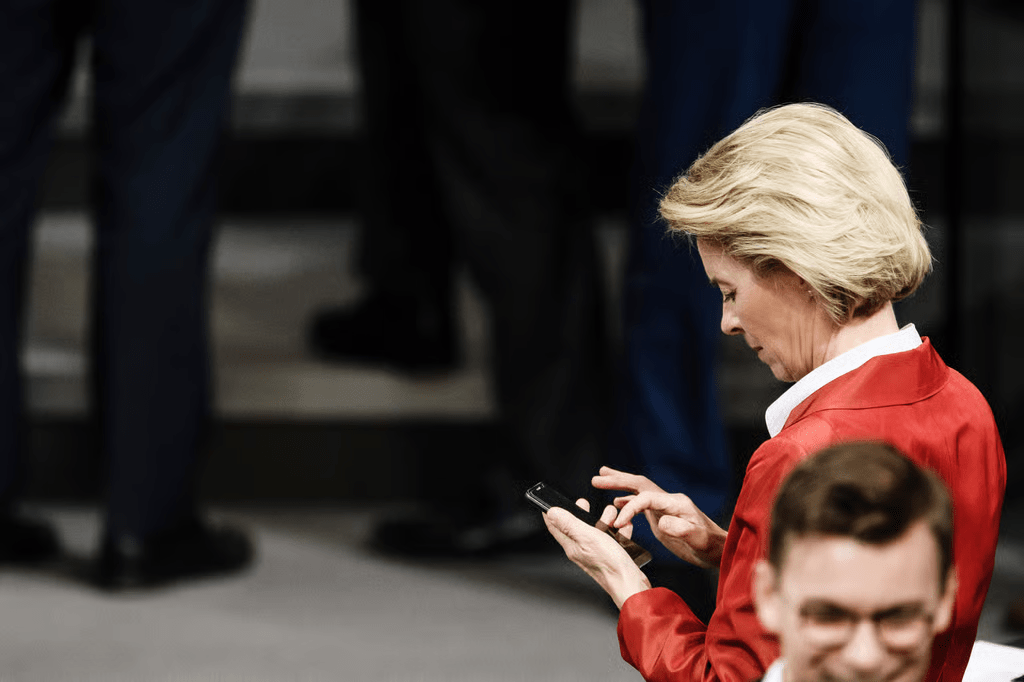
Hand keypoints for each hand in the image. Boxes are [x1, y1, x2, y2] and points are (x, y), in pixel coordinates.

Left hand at [542, 499, 650, 608]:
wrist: (630, 584)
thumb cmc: (609, 565)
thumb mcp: (587, 538)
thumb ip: (569, 524)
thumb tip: (552, 512)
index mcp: (572, 545)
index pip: (555, 527)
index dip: (551, 513)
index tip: (549, 502)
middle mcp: (581, 549)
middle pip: (576, 526)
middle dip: (582, 513)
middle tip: (583, 503)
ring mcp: (596, 552)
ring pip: (597, 530)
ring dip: (605, 519)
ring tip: (612, 516)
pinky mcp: (610, 555)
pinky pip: (612, 538)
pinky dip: (618, 531)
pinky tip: (623, 528)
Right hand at [593, 466, 727, 568]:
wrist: (718, 550)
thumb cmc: (709, 545)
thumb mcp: (697, 539)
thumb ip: (681, 529)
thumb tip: (661, 522)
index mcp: (675, 502)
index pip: (646, 497)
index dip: (629, 508)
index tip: (617, 523)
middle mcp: (669, 500)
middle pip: (640, 484)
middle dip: (618, 480)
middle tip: (597, 477)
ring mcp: (665, 507)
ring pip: (639, 491)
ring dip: (620, 485)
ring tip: (601, 478)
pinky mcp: (663, 515)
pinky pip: (642, 503)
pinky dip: (627, 501)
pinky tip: (616, 502)